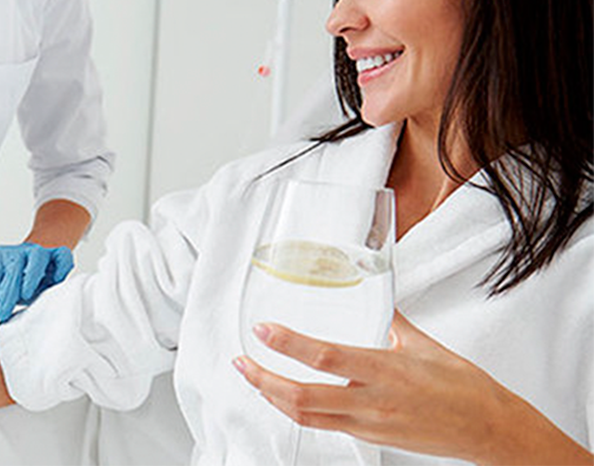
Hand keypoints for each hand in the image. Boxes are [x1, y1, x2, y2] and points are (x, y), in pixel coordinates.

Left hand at [0, 243, 73, 338]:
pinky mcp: (59, 255)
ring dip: (31, 276)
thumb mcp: (0, 293)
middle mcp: (19, 252)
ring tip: (26, 295)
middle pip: (13, 267)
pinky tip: (56, 280)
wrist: (38, 265)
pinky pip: (63, 256)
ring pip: (37, 257)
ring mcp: (41, 251)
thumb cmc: (18, 282)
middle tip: (3, 313)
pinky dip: (61, 267)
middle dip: (7, 292)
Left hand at [233, 312, 589, 464]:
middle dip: (264, 380)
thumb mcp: (424, 343)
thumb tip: (372, 294)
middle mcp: (372, 401)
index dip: (288, 345)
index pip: (326, 357)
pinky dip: (296, 410)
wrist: (489, 428)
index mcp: (385, 370)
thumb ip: (390, 319)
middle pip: (303, 397)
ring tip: (253, 377)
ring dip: (273, 396)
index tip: (263, 331)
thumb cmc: (463, 387)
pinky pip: (322, 425)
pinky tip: (284, 396)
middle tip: (241, 362)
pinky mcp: (370, 437)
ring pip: (306, 416)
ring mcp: (369, 423)